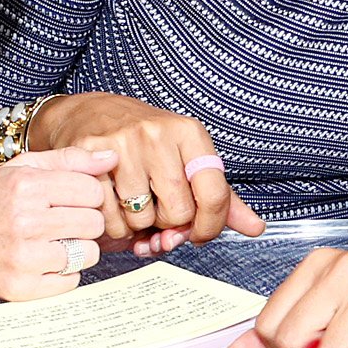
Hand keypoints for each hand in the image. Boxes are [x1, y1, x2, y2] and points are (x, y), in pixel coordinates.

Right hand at [0, 148, 122, 299]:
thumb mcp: (20, 169)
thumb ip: (68, 160)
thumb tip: (111, 157)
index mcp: (26, 186)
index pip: (92, 191)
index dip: (86, 195)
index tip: (70, 200)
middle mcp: (25, 221)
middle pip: (94, 223)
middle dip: (83, 223)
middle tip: (61, 223)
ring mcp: (23, 258)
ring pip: (87, 254)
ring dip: (76, 250)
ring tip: (51, 243)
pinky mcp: (22, 287)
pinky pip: (71, 281)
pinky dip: (63, 274)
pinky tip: (42, 263)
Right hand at [36, 92, 266, 251]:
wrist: (92, 114)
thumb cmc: (146, 142)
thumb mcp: (188, 158)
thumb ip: (220, 197)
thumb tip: (256, 228)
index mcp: (190, 133)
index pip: (214, 194)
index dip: (210, 226)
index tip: (199, 233)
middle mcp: (158, 134)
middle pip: (178, 213)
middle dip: (169, 223)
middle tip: (158, 208)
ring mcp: (123, 143)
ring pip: (142, 220)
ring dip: (138, 226)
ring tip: (133, 203)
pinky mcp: (91, 156)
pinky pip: (110, 219)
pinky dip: (113, 226)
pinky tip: (113, 206)